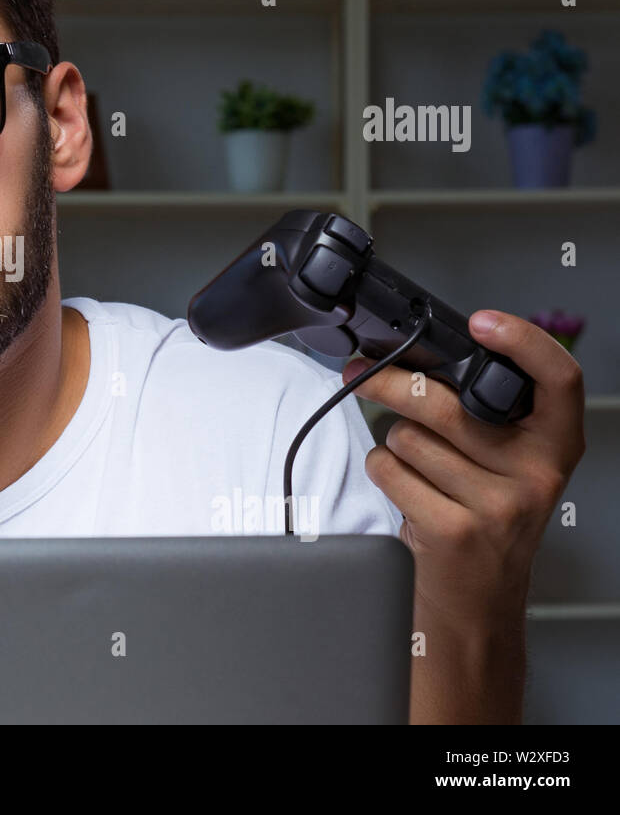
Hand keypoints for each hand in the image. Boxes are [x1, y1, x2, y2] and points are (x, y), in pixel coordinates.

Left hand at [343, 309, 584, 627]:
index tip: (484, 321)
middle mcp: (536, 472)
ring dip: (392, 444)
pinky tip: (406, 490)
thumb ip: (480, 414)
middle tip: (361, 371)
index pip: (560, 378)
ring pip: (407, 436)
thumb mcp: (503, 463)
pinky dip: (381, 472)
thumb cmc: (483, 516)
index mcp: (554, 444)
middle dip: (386, 382)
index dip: (525, 341)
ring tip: (416, 467)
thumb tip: (412, 358)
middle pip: (443, 401)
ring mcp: (498, 504)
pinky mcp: (455, 529)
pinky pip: (389, 471)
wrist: (478, 599)